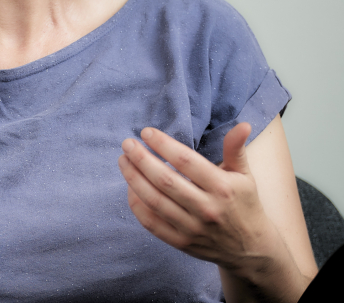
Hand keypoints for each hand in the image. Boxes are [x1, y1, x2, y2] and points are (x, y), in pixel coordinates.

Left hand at [118, 124, 306, 301]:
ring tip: (123, 161)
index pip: (186, 161)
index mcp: (222, 188)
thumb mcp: (244, 176)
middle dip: (141, 159)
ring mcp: (193, 228)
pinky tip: (129, 188)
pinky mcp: (182, 243)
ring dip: (133, 178)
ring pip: (155, 201)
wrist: (252, 250)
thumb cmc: (244, 205)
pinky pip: (151, 223)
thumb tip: (242, 124)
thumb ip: (236, 149)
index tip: (146, 132)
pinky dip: (136, 205)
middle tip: (127, 144)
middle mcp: (207, 208)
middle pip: (165, 180)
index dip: (163, 144)